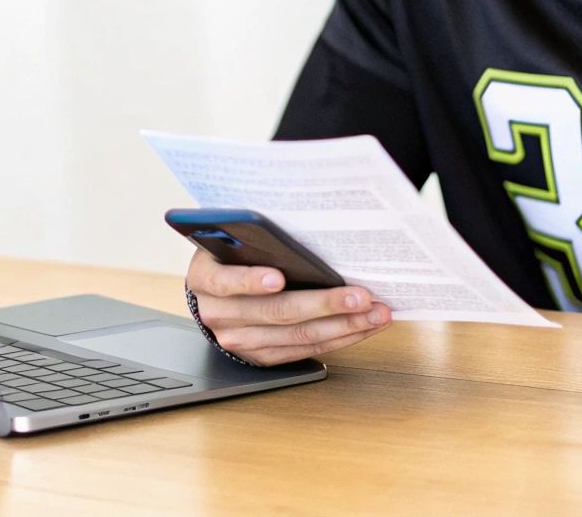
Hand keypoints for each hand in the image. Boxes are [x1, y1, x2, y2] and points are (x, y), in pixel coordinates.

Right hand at [185, 248, 391, 365]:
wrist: (214, 294)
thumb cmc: (232, 256)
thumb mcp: (230, 239)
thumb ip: (249, 235)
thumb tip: (297, 224)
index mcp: (205, 279)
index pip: (225, 281)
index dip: (250, 280)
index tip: (279, 276)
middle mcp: (219, 315)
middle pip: (275, 313)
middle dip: (323, 304)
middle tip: (360, 296)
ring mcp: (240, 341)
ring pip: (297, 335)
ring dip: (343, 325)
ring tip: (376, 312)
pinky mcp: (262, 357)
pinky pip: (306, 350)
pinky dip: (339, 337)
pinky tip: (363, 325)